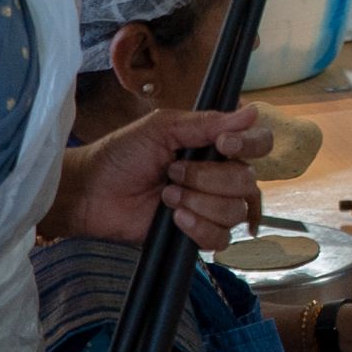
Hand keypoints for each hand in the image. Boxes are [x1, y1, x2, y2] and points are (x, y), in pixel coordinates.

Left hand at [49, 107, 269, 249]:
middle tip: (173, 172)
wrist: (92, 192)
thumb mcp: (163, 128)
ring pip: (236, 211)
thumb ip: (208, 123)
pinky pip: (221, 239)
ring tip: (167, 196)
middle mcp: (221, 174)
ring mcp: (211, 206)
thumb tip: (252, 112)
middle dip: (208, 178)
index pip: (260, 143)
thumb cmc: (122, 154)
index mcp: (217, 144)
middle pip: (247, 181)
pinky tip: (175, 218)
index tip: (224, 144)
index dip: (250, 145)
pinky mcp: (198, 233)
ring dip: (200, 202)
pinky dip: (199, 228)